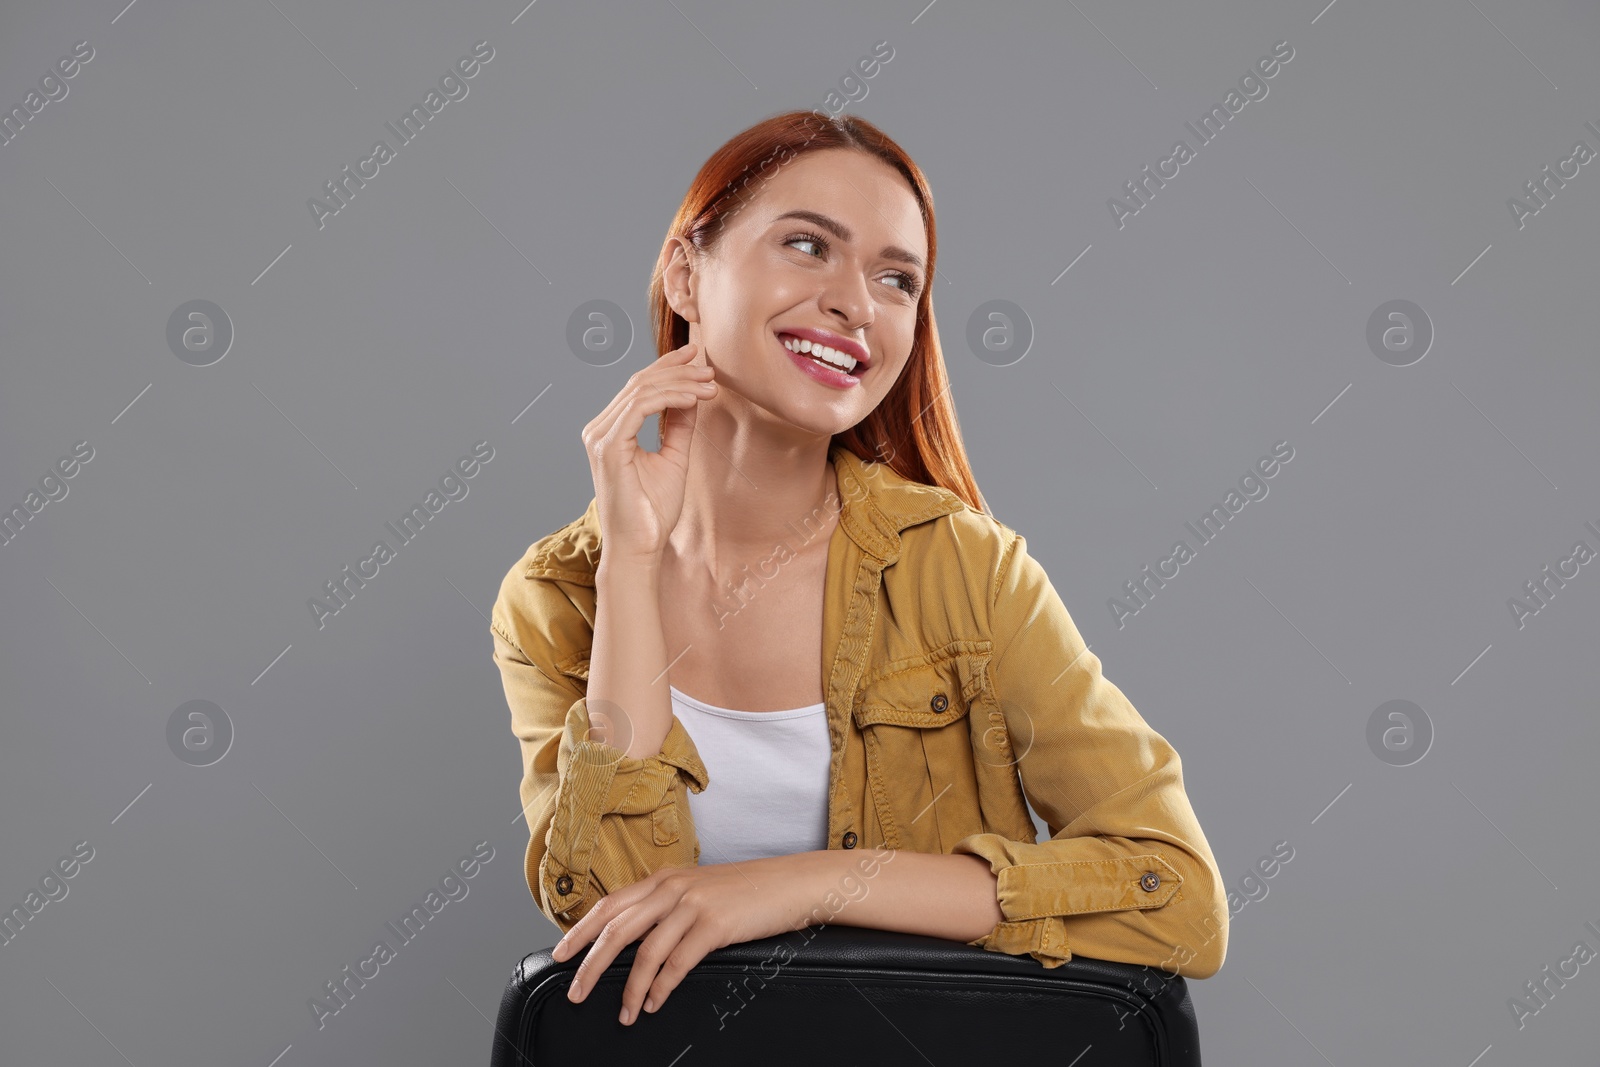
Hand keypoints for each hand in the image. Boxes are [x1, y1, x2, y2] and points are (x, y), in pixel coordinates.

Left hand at [548, 859, 802, 1025]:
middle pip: (616, 929)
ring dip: (628, 988)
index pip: (609, 905)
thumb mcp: (700, 889)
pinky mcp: (713, 924)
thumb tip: (638, 939)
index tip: (561, 955)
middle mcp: (672, 888)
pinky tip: (654, 1002)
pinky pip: (676, 963)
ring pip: (644, 951)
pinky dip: (660, 988)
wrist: (792, 884)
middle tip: (575, 992)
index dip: (580, 931)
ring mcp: (692, 905)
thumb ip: (668, 907)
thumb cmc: (748, 891)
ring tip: (622, 1013)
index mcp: (664, 878)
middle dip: (590, 964)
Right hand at [581, 341, 717, 563]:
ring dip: (680, 383)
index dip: (668, 368)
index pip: (639, 388)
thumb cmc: (653, 512)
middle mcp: (600, 430)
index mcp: (610, 431)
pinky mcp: (609, 448)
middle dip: (677, 370)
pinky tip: (694, 399)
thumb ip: (679, 426)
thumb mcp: (674, 459)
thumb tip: (692, 396)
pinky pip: (640, 408)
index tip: (698, 359)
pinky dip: (669, 399)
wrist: (640, 548)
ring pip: (641, 391)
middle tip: (709, 368)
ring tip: (709, 384)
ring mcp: (600, 438)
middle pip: (639, 383)